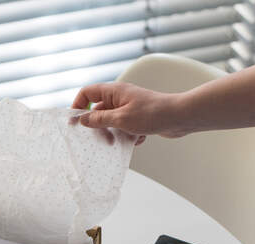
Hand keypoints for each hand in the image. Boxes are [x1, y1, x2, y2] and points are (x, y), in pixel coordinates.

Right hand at [72, 82, 187, 138]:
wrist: (179, 117)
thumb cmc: (153, 114)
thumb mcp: (121, 119)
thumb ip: (100, 120)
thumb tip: (82, 119)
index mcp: (114, 92)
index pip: (87, 93)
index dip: (78, 106)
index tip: (74, 123)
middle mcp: (121, 98)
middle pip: (99, 111)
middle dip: (100, 127)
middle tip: (103, 139)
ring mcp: (130, 108)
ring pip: (113, 122)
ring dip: (116, 134)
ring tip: (123, 141)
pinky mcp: (139, 118)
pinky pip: (126, 129)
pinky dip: (129, 136)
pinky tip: (139, 139)